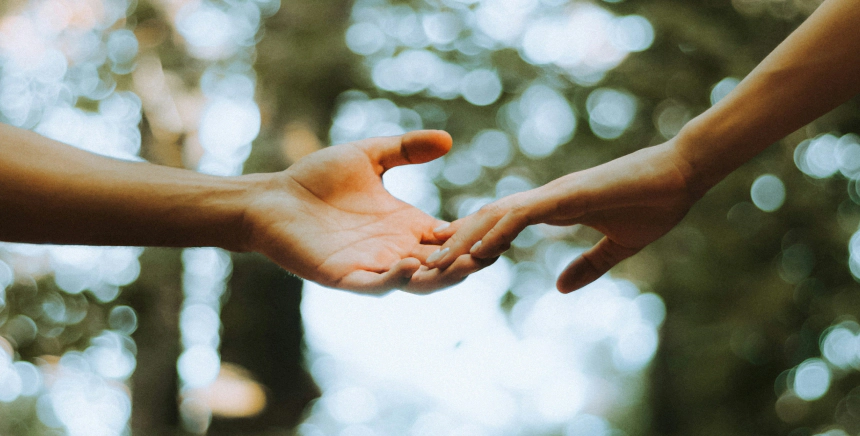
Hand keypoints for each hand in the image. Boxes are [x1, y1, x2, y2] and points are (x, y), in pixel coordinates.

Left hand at [241, 130, 491, 293]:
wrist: (272, 198)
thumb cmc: (316, 179)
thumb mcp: (369, 156)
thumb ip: (406, 149)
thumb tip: (448, 139)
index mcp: (404, 226)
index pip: (449, 238)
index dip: (475, 236)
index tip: (502, 227)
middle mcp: (394, 250)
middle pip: (442, 264)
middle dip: (469, 261)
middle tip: (496, 252)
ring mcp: (371, 266)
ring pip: (417, 281)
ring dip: (442, 277)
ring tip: (466, 264)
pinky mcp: (344, 276)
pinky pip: (375, 285)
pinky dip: (394, 281)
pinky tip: (409, 265)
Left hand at [426, 140, 698, 292]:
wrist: (685, 173)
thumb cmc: (655, 203)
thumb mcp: (619, 246)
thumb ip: (589, 265)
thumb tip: (561, 288)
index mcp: (553, 208)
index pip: (501, 225)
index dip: (473, 242)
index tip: (448, 263)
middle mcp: (545, 198)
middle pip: (487, 220)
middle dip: (455, 243)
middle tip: (422, 265)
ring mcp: (554, 195)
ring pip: (496, 216)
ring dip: (464, 240)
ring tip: (434, 263)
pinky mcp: (568, 196)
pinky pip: (524, 215)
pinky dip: (498, 232)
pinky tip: (478, 253)